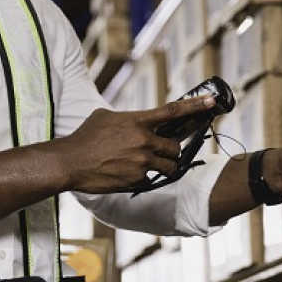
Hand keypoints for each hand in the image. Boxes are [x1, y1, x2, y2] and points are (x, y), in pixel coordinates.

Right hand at [61, 95, 215, 193]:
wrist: (70, 163)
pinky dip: (142, 176)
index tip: (211, 101)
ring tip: (144, 164)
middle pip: (175, 146)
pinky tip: (124, 173)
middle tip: (161, 151)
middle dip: (171, 150)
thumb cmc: (85, 137)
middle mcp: (144, 140)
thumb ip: (127, 117)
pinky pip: (150, 178)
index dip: (195, 106)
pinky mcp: (137, 179)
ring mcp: (142, 161)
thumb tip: (135, 120)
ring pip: (168, 165)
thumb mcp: (105, 117)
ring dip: (162, 165)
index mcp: (138, 121)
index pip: (173, 111)